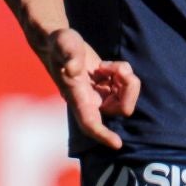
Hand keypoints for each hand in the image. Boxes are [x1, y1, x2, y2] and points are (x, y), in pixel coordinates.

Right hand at [40, 28, 139, 149]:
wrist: (58, 41)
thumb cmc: (57, 43)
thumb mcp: (62, 42)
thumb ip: (68, 52)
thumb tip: (73, 68)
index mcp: (77, 97)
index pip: (90, 123)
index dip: (103, 135)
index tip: (117, 144)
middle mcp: (90, 100)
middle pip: (120, 109)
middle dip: (128, 89)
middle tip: (119, 70)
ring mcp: (100, 94)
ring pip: (126, 98)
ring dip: (126, 79)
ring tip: (109, 66)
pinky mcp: (107, 86)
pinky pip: (126, 86)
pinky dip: (124, 74)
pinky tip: (108, 66)